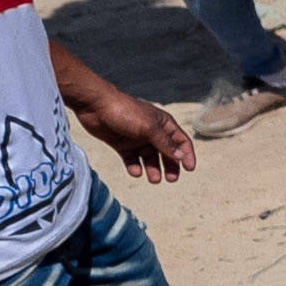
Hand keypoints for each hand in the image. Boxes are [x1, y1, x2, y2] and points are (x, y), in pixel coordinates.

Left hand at [76, 88, 193, 179]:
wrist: (95, 106)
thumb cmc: (125, 112)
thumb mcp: (149, 128)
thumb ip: (165, 143)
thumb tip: (181, 156)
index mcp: (163, 124)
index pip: (180, 141)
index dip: (186, 154)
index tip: (189, 169)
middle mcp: (152, 132)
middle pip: (166, 152)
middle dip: (170, 165)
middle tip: (171, 179)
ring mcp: (136, 138)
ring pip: (149, 158)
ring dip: (153, 169)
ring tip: (154, 179)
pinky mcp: (122, 144)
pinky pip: (131, 159)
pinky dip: (134, 167)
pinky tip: (136, 172)